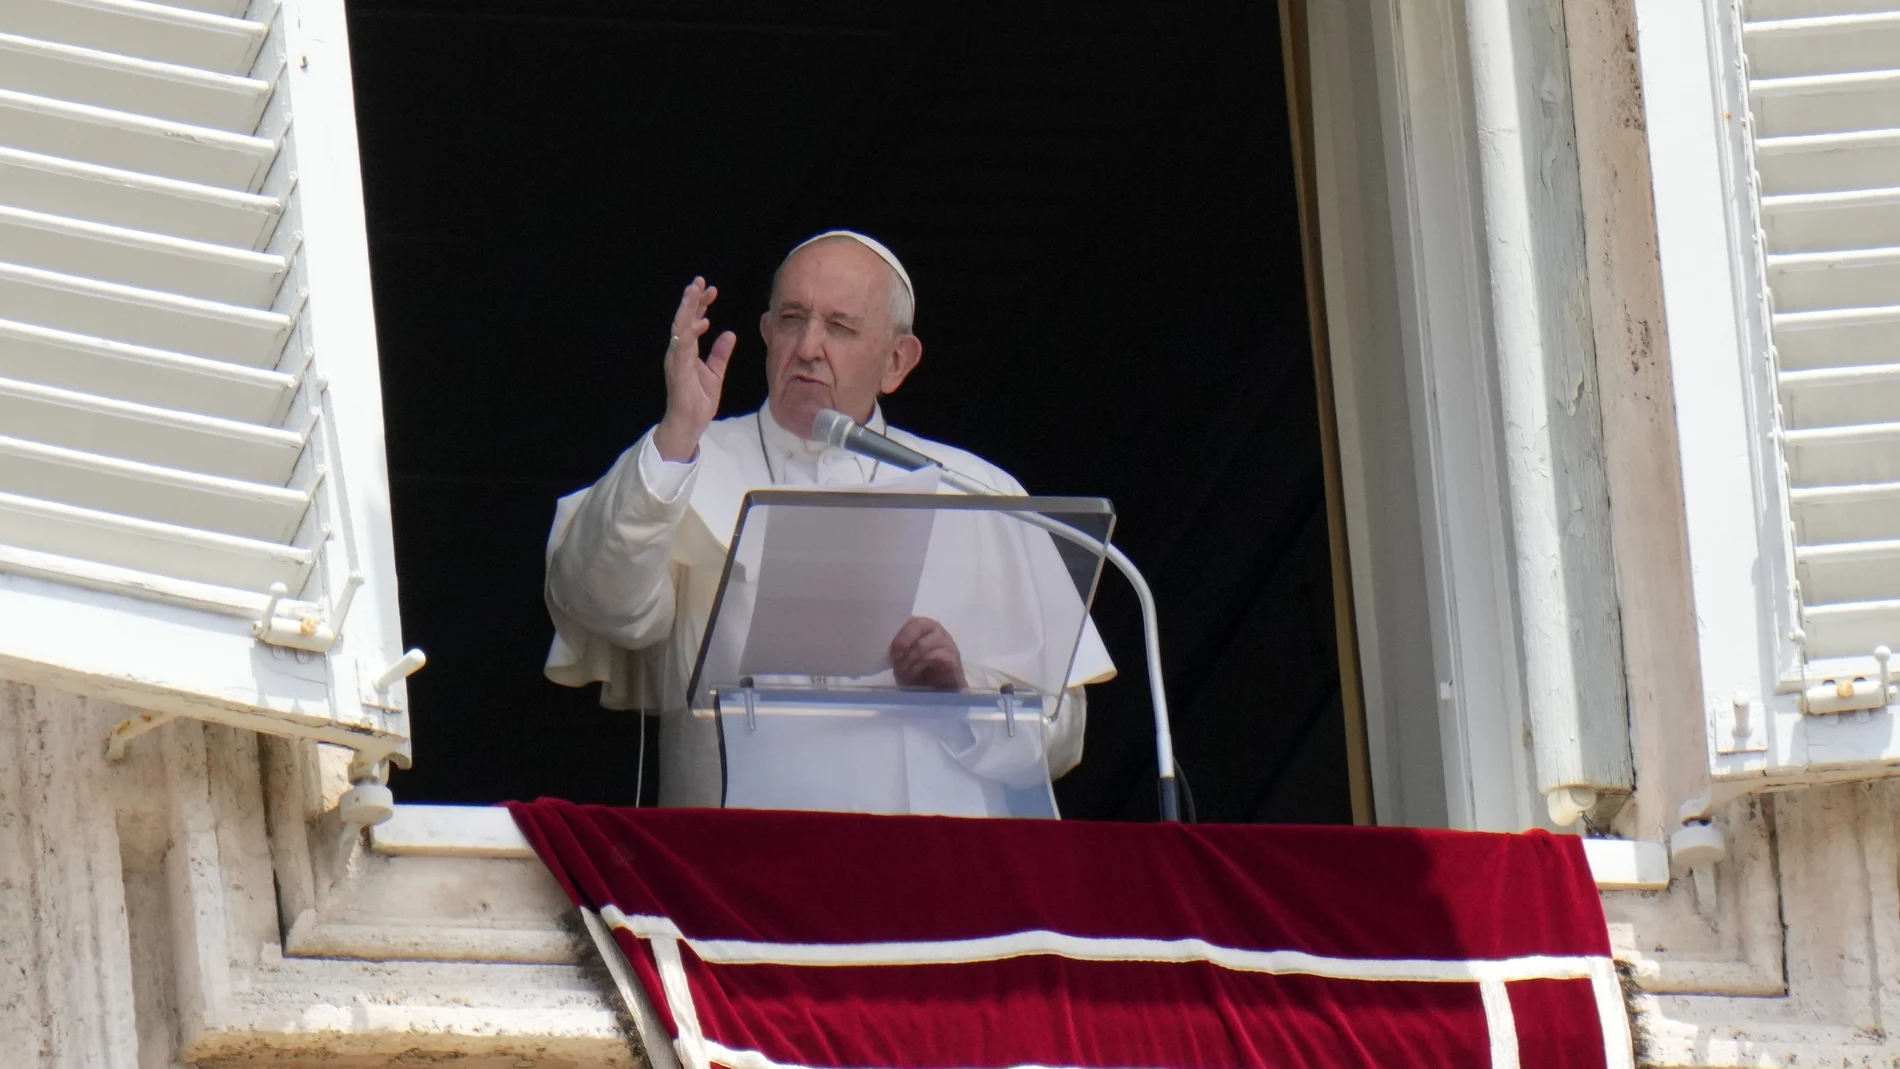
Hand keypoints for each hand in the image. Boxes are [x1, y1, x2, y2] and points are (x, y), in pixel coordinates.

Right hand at [653, 277, 737, 461]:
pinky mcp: (678, 370)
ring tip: (695, 292)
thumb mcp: (716, 373)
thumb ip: (720, 353)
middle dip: (692, 299)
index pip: (693, 321)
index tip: (711, 289)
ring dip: (687, 309)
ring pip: (680, 328)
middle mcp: (678, 351)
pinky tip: (700, 321)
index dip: (700, 304)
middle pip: (684, 319)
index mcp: (687, 350)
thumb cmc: (699, 400)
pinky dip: (690, 333)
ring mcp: (676, 360)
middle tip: (700, 281)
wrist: (690, 423)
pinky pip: (683, 348)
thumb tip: (729, 334)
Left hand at [891, 616, 963, 689]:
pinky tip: (912, 676)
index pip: (909, 618)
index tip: (887, 650)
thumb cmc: (920, 670)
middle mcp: (936, 629)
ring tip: (901, 672)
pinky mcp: (952, 657)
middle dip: (902, 643)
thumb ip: (897, 647)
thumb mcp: (904, 656)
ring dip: (908, 660)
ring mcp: (947, 642)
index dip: (896, 633)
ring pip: (922, 644)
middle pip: (917, 625)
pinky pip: (932, 657)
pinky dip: (917, 667)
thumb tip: (880, 645)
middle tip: (894, 661)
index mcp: (923, 624)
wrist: (942, 688)